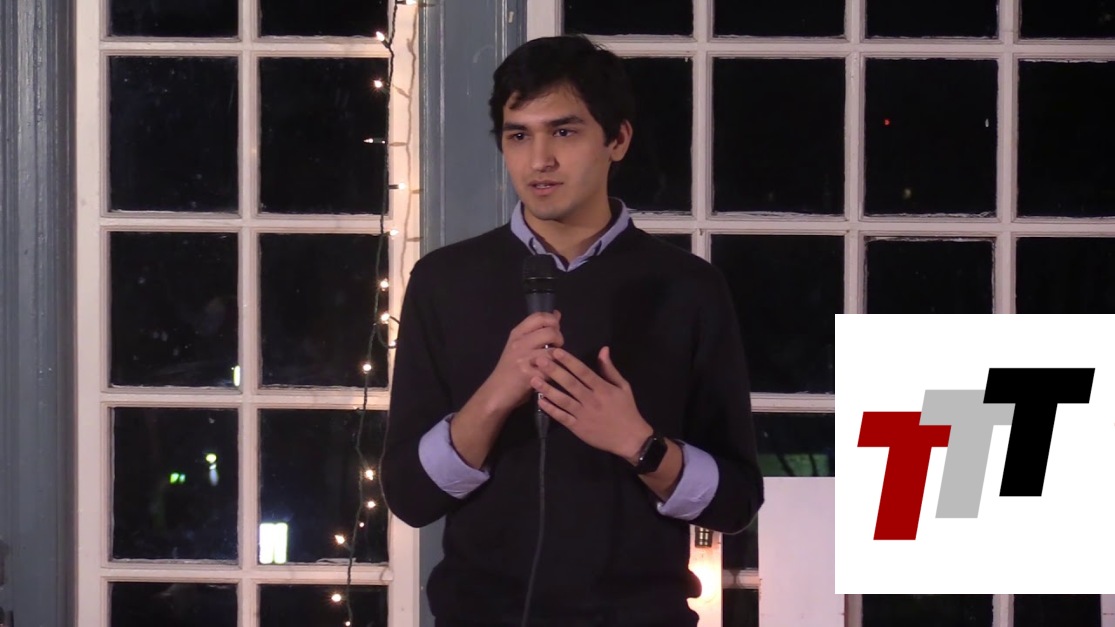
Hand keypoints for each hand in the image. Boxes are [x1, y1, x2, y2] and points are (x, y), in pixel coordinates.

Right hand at [480, 311, 563, 414]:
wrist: (496, 392)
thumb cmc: (509, 369)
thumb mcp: (520, 346)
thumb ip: (537, 331)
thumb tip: (556, 314)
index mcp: (517, 333)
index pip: (539, 316)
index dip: (553, 321)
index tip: (555, 330)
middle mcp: (519, 343)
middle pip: (550, 331)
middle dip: (560, 339)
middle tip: (556, 347)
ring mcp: (523, 358)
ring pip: (553, 351)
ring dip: (558, 357)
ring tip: (553, 362)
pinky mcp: (528, 375)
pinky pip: (550, 370)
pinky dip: (553, 373)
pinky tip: (548, 376)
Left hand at [530, 346, 652, 461]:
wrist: (630, 439)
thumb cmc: (626, 410)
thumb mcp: (623, 387)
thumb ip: (610, 369)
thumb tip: (603, 349)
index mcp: (603, 389)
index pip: (583, 372)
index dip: (569, 361)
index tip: (556, 352)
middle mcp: (591, 400)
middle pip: (570, 384)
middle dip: (554, 371)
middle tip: (539, 360)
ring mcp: (583, 415)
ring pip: (563, 400)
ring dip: (548, 390)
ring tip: (534, 380)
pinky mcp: (578, 427)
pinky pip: (562, 417)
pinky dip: (551, 409)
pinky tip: (540, 401)